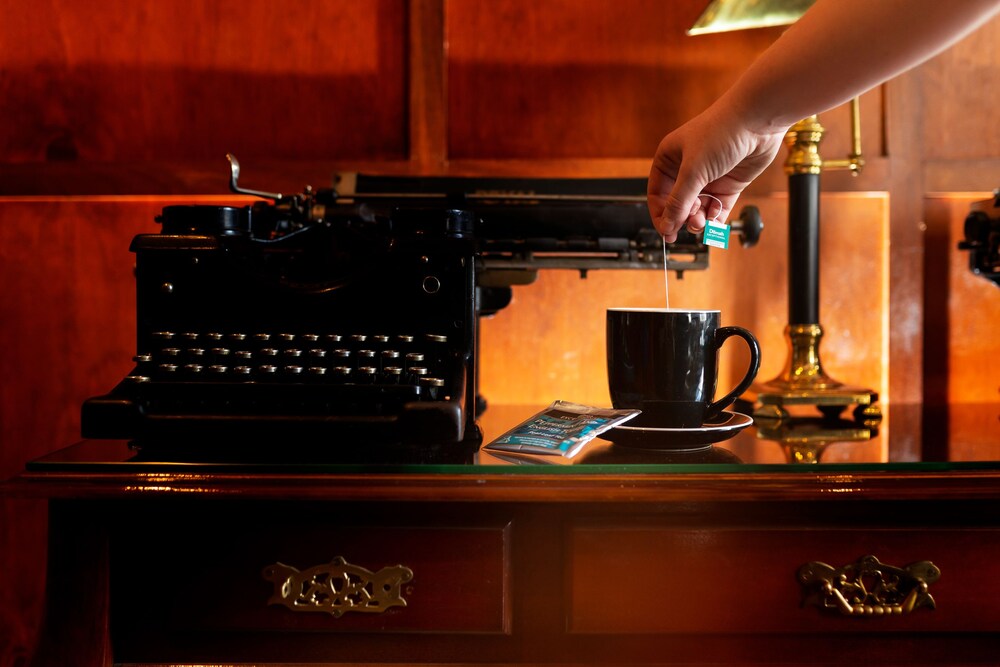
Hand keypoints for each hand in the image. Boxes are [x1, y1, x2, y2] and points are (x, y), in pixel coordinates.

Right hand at [647, 105, 785, 241]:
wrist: (757, 120)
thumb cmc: (720, 133)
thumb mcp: (693, 170)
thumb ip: (679, 201)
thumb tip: (667, 225)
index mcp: (670, 159)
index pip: (658, 193)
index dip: (661, 214)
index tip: (666, 232)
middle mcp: (687, 169)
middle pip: (678, 204)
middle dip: (682, 217)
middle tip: (689, 225)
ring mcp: (709, 178)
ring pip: (697, 209)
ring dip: (698, 220)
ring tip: (702, 223)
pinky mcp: (728, 184)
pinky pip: (717, 209)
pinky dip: (715, 219)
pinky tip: (714, 222)